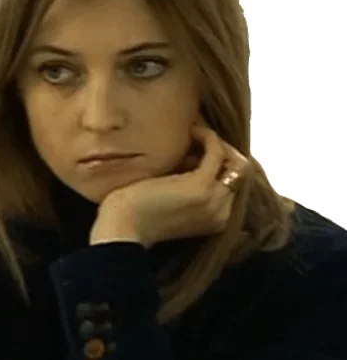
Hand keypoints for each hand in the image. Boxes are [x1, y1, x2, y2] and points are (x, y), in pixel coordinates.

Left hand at [90, 125, 249, 246]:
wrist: (123, 227)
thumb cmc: (138, 214)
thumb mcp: (172, 201)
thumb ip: (188, 186)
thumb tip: (194, 158)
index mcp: (217, 221)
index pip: (231, 185)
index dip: (219, 164)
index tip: (200, 150)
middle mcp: (222, 212)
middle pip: (237, 172)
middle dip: (222, 152)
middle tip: (201, 137)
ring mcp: (214, 199)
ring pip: (233, 162)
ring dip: (216, 143)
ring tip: (195, 133)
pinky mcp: (201, 185)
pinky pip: (216, 152)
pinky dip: (208, 137)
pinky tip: (193, 131)